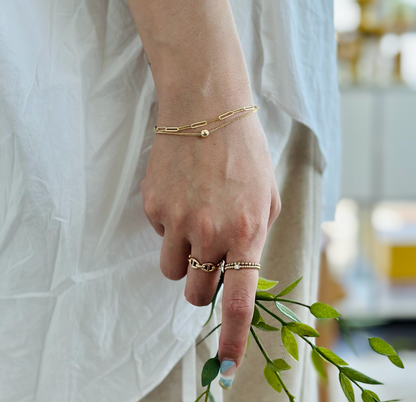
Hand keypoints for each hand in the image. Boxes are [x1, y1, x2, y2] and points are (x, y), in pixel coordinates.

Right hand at [141, 108, 280, 385]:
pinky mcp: (154, 207)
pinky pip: (160, 234)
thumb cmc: (244, 151)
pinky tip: (183, 194)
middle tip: (207, 259)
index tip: (227, 362)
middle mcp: (211, 233)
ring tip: (193, 221)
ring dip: (183, 257)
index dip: (233, 336)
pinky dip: (171, 224)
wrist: (207, 109)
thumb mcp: (267, 196)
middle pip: (195, 293)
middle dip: (202, 285)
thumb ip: (257, 236)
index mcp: (247, 232)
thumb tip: (241, 267)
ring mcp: (178, 221)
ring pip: (173, 270)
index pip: (239, 299)